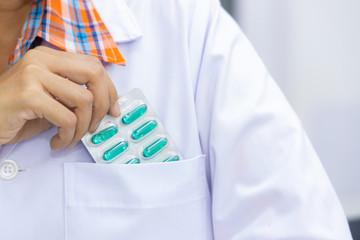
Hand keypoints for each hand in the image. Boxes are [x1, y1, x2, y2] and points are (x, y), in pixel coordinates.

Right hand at [0, 46, 119, 149]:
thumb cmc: (17, 112)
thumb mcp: (51, 99)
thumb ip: (74, 96)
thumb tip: (107, 106)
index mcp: (50, 58)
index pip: (94, 65)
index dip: (109, 88)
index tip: (113, 109)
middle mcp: (42, 60)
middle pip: (94, 74)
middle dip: (103, 104)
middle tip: (96, 125)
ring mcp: (34, 75)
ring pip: (83, 100)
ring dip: (83, 127)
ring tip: (70, 138)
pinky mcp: (28, 96)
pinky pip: (67, 118)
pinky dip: (68, 136)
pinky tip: (57, 142)